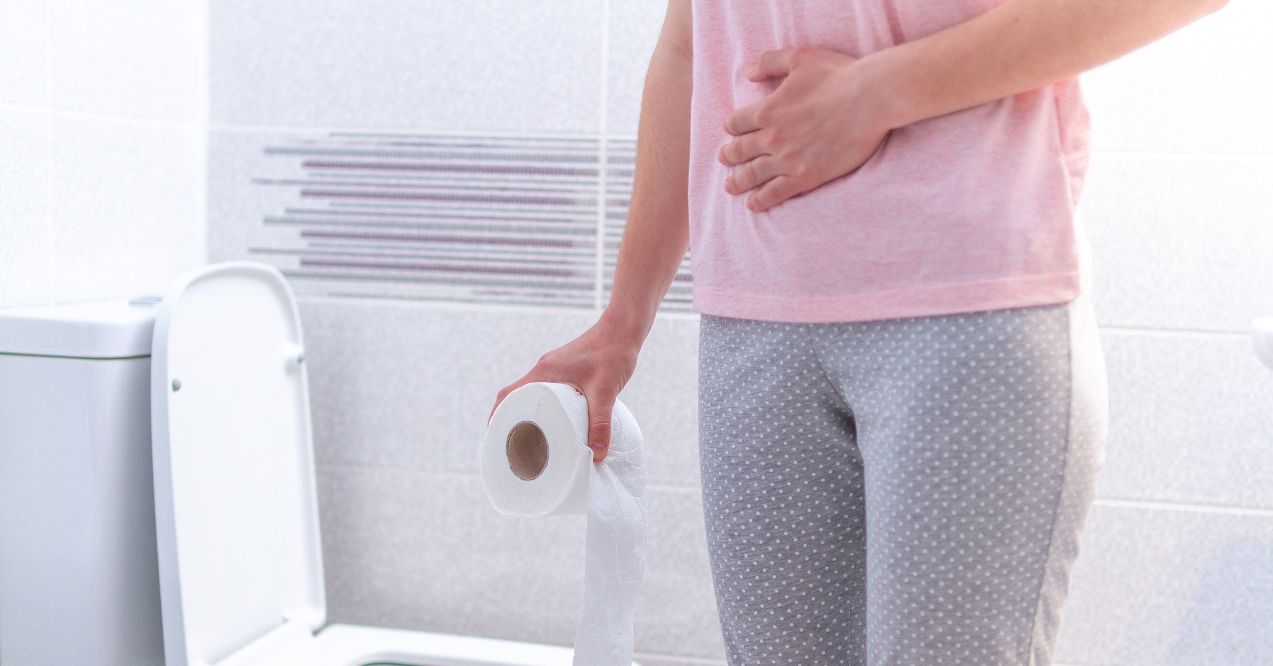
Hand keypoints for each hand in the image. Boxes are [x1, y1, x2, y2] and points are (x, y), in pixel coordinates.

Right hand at [488, 316, 641, 461]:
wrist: (624, 329)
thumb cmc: (612, 354)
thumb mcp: (605, 391)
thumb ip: (600, 423)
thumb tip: (597, 454)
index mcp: (544, 373)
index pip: (508, 395)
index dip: (497, 416)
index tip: (494, 437)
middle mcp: (544, 369)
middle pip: (516, 396)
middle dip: (512, 420)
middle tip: (514, 446)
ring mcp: (554, 367)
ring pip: (533, 393)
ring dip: (530, 412)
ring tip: (533, 438)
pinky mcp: (566, 368)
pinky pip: (547, 389)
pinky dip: (545, 405)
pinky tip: (557, 420)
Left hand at [719, 46, 892, 211]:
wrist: (871, 100)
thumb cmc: (839, 75)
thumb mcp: (800, 58)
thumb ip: (770, 63)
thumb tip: (748, 75)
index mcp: (767, 110)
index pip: (735, 123)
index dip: (731, 127)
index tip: (733, 131)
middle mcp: (771, 138)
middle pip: (738, 151)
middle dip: (728, 155)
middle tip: (725, 159)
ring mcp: (787, 160)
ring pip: (751, 176)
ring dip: (737, 182)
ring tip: (730, 187)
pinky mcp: (805, 177)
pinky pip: (774, 194)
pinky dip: (760, 201)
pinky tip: (753, 205)